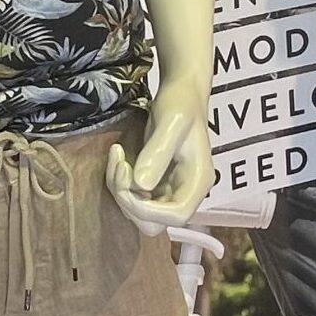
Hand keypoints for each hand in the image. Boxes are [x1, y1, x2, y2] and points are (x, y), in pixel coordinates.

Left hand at [106, 79, 213, 232]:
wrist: (181, 92)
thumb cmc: (181, 103)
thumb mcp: (171, 121)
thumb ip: (157, 153)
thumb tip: (141, 184)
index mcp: (198, 182)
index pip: (175, 216)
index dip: (146, 208)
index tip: (128, 181)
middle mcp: (185, 192)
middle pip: (153, 224)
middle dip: (129, 201)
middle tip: (120, 167)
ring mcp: (169, 190)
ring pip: (138, 213)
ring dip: (120, 190)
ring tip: (117, 156)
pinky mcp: (155, 184)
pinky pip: (132, 197)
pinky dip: (119, 182)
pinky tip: (118, 156)